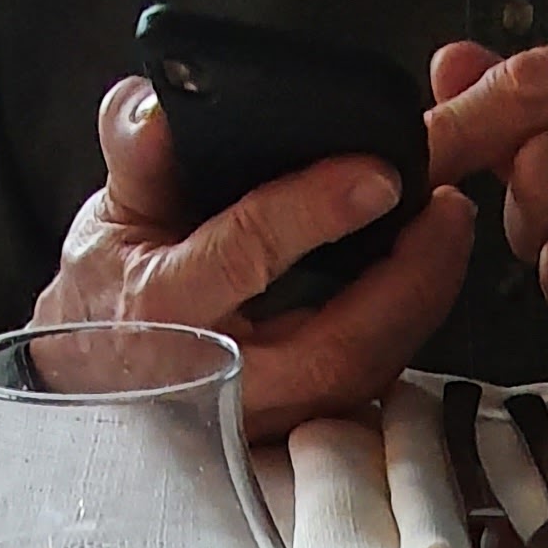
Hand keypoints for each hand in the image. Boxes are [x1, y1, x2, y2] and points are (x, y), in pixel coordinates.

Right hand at [30, 76, 475, 439]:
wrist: (98, 384)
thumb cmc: (110, 297)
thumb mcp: (108, 213)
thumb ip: (137, 153)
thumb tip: (163, 112)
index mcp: (163, 309)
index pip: (246, 253)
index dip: (314, 211)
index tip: (377, 174)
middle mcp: (216, 380)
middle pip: (336, 346)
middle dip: (408, 279)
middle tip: (449, 209)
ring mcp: (261, 420)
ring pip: (361, 379)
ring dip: (418, 308)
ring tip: (445, 236)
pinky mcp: (292, 435)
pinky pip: (363, 391)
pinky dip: (402, 335)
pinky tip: (421, 285)